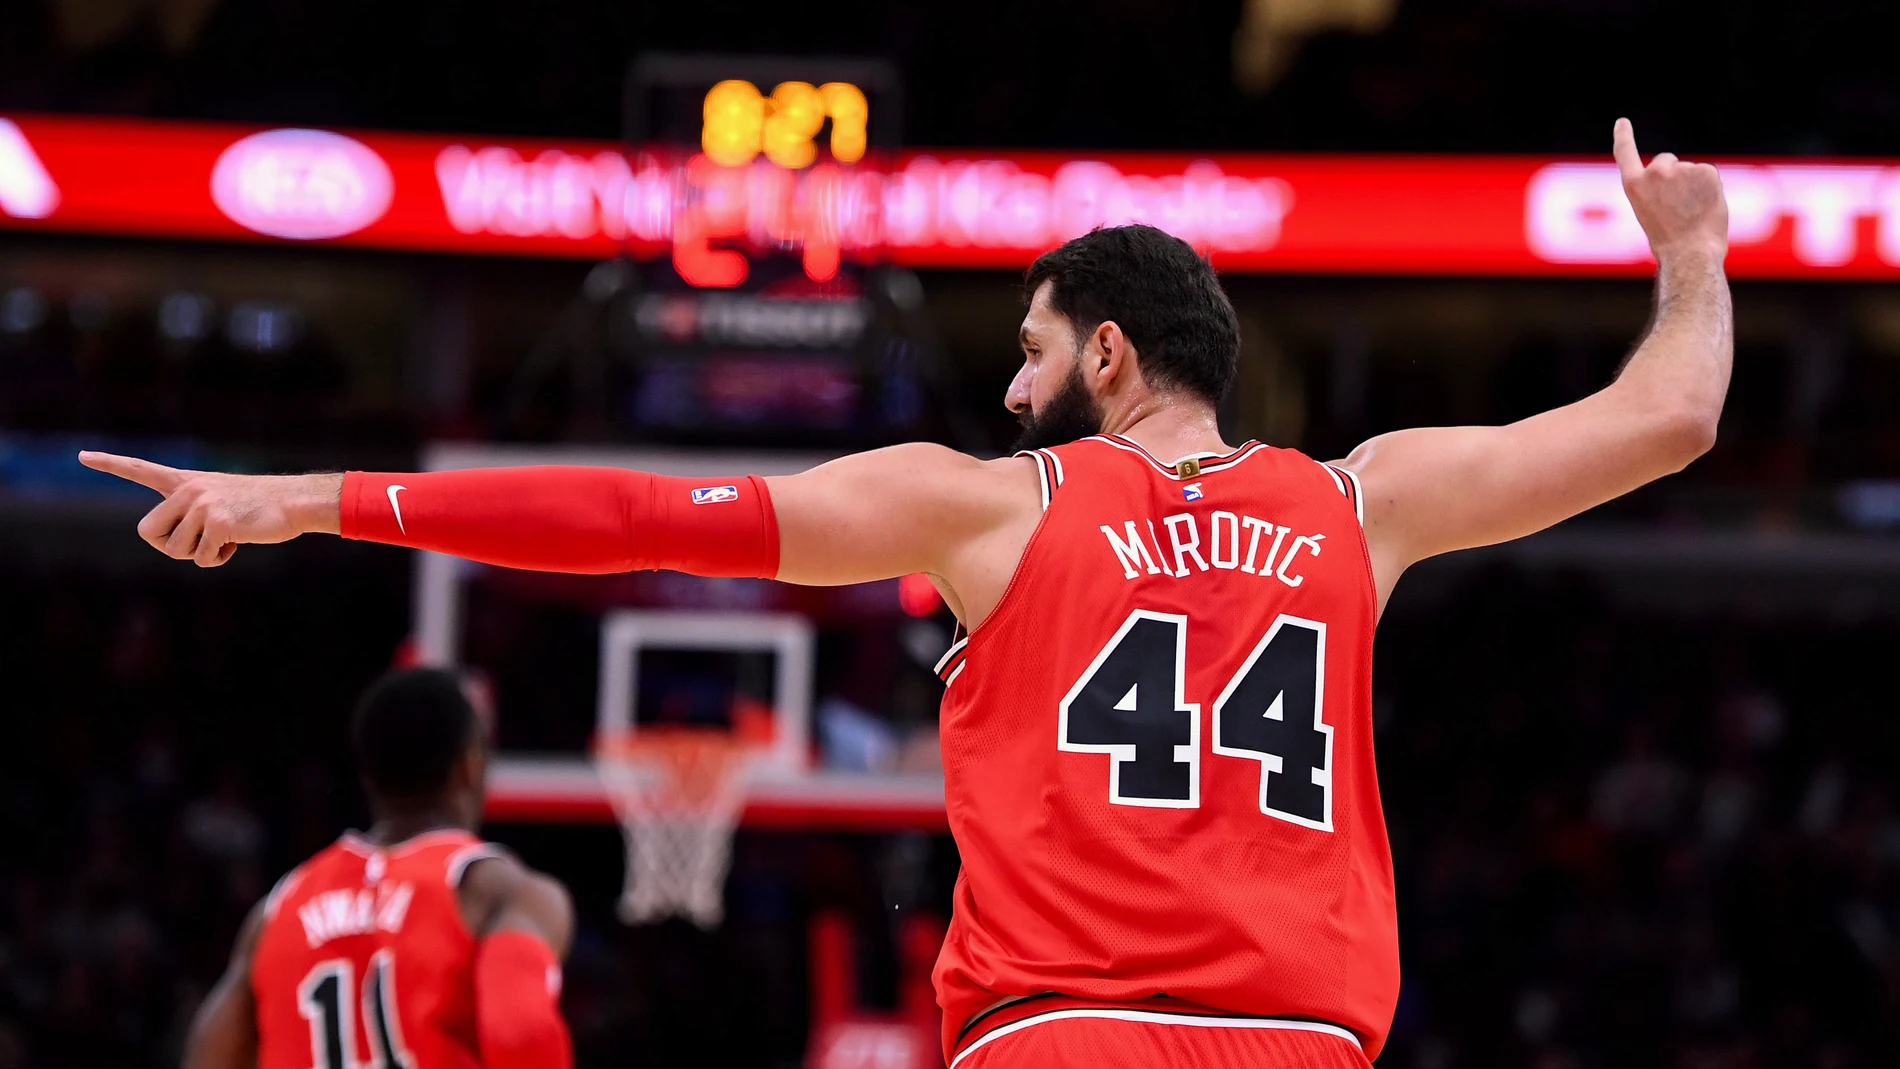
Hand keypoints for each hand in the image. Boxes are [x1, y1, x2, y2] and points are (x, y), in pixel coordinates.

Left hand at [78, 451, 340, 566]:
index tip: (82, 456)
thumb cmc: (260, 506)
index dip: (111, 465)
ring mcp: (202, 505)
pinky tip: (237, 542)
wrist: (293, 501)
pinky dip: (218, 559)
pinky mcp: (217, 522)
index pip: (141, 470)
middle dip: (170, 546)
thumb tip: (176, 542)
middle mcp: (188, 490)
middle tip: (198, 542)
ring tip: (226, 538)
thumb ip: (192, 514)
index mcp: (187, 482)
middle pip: (148, 532)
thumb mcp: (220, 500)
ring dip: (201, 554)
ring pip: (177, 550)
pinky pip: (202, 558)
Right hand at [1614, 117, 1728, 263]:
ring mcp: (1681, 169)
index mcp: (1634, 185)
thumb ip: (1657, 191)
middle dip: (1674, 174)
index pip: (1625, 154)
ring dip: (1694, 186)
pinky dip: (1710, 188)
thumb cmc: (1669, 242)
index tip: (1623, 122)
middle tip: (1679, 205)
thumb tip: (1681, 182)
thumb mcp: (1649, 213)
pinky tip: (1705, 206)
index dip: (1624, 136)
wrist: (1690, 253)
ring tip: (1692, 212)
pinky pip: (1708, 174)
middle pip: (1667, 161)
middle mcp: (1655, 172)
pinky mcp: (1705, 170)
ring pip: (1690, 171)